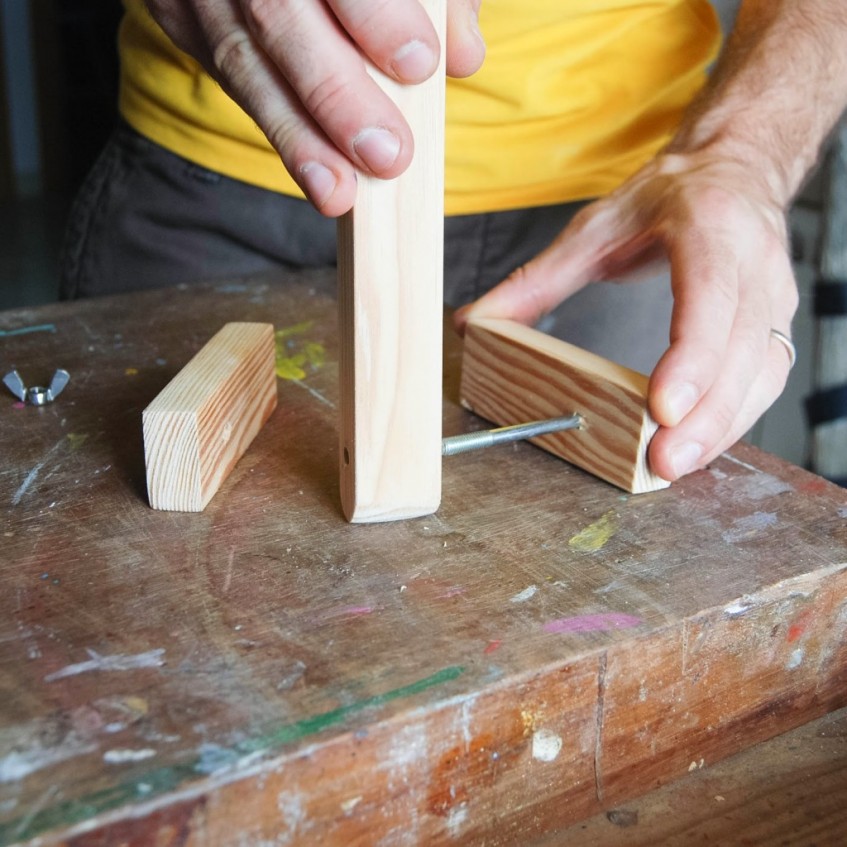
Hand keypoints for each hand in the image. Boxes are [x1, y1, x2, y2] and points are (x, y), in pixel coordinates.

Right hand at [145, 0, 483, 215]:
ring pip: (243, 63)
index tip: (421, 65)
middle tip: (388, 155)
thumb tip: (463, 56)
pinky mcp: (180, 18)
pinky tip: (316, 176)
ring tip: (339, 193)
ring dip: (298, 138)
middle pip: (279, 16)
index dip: (377, 16)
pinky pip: (230, 79)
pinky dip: (279, 130)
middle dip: (337, 93)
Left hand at [454, 151, 799, 481]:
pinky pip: (766, 378)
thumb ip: (536, 280)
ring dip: (723, 427)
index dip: (692, 358)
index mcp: (708, 227)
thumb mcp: (596, 227)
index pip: (709, 299)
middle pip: (741, 351)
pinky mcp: (778, 320)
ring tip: (677, 465)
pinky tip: (701, 445)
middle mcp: (753, 261)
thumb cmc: (669, 196)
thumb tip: (477, 322)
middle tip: (664, 462)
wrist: (733, 168)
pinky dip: (736, 418)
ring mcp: (775, 292)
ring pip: (762, 373)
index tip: (663, 408)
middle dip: (706, 416)